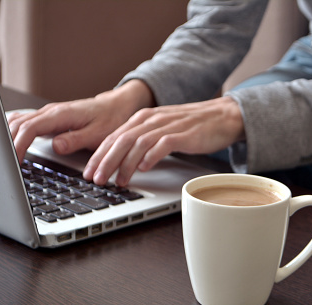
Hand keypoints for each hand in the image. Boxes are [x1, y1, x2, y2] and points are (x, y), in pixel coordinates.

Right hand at [7, 80, 153, 163]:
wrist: (115, 106)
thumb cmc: (110, 119)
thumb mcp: (98, 134)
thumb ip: (76, 140)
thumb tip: (57, 146)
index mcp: (61, 115)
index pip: (30, 128)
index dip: (18, 145)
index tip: (15, 161)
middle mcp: (51, 111)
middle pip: (18, 124)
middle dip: (8, 143)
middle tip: (7, 165)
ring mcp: (48, 114)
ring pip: (18, 122)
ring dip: (9, 137)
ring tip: (6, 158)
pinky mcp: (48, 118)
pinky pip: (25, 123)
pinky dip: (15, 133)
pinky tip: (12, 144)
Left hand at [83, 96, 244, 185]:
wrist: (222, 117)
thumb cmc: (192, 126)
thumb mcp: (161, 130)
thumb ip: (143, 141)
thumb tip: (124, 162)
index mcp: (143, 118)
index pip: (114, 137)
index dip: (99, 155)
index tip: (89, 172)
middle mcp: (152, 119)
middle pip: (121, 140)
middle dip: (105, 161)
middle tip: (96, 179)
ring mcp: (167, 125)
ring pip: (138, 144)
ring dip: (125, 164)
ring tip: (118, 181)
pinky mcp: (183, 134)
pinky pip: (163, 145)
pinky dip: (151, 156)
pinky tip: (145, 168)